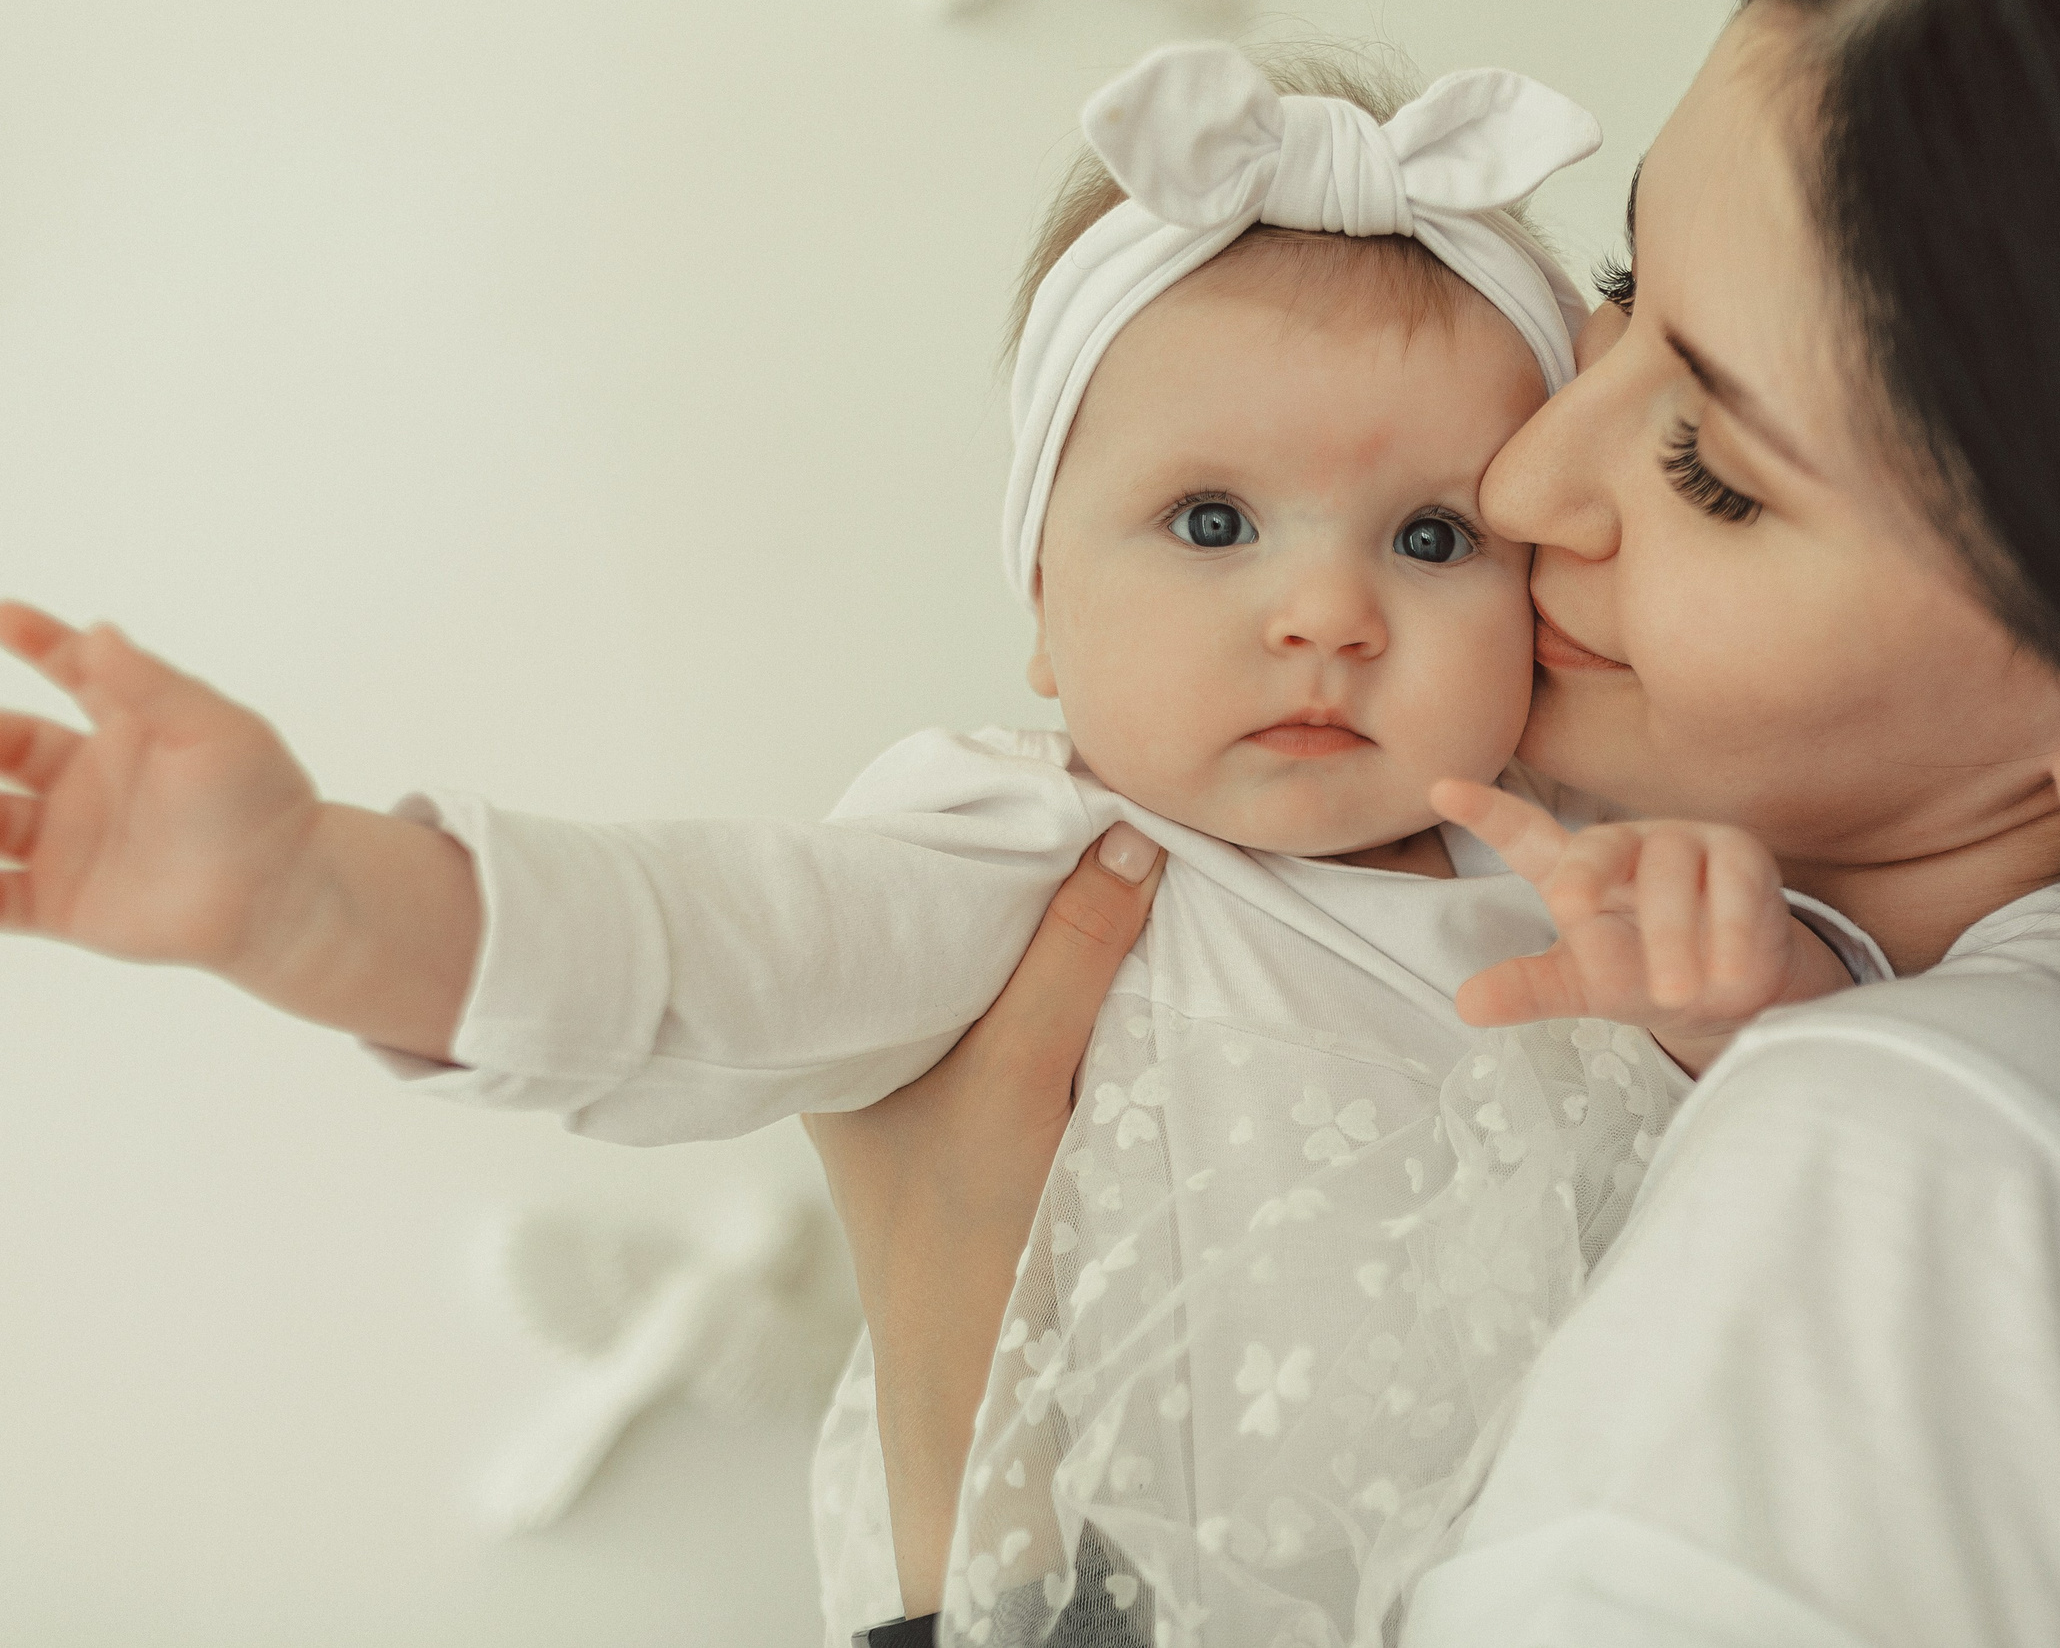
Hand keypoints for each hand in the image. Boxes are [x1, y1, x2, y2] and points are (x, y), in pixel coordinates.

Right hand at [0, 602, 323, 972]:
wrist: (283, 894)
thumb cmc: (261, 802)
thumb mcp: (211, 729)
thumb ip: (151, 684)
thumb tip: (98, 632)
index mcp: (128, 731)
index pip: (71, 670)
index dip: (37, 640)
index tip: (3, 615)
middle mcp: (89, 783)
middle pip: (6, 745)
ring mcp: (69, 843)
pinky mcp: (60, 904)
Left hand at [803, 821, 1162, 1620]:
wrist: (981, 1383)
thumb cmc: (964, 1238)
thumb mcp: (1019, 1078)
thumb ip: (1070, 958)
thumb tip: (1130, 837)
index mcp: (834, 1020)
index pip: (889, 886)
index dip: (963, 826)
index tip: (1049, 771)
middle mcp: (870, 1035)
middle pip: (948, 916)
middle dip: (1023, 864)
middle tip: (1100, 800)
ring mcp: (926, 1075)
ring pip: (994, 961)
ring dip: (1054, 919)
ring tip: (1117, 854)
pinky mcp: (984, 1107)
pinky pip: (1028, 1006)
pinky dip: (1072, 971)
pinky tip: (1117, 939)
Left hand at [1430, 779, 1849, 1073]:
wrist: (1734, 988)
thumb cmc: (1644, 973)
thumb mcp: (1583, 986)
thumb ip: (1529, 989)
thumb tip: (1465, 1004)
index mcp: (1575, 869)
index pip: (1525, 837)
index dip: (1487, 814)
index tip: (1440, 790)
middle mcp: (1627, 845)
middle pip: (1599, 847)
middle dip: (1584, 873)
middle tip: (1570, 911)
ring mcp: (1686, 844)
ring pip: (1670, 873)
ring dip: (1671, 937)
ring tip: (1674, 994)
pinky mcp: (1742, 859)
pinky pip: (1735, 886)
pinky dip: (1731, 932)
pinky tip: (1730, 975)